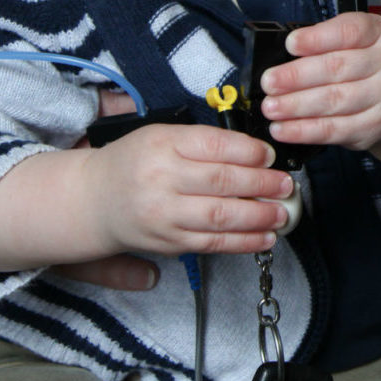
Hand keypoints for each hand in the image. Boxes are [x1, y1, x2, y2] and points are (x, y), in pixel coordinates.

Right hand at [79, 124, 290, 258]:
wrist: (94, 200)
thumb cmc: (136, 162)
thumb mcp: (163, 137)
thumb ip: (205, 143)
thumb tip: (257, 155)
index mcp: (162, 145)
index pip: (215, 146)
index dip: (250, 152)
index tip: (270, 156)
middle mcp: (161, 179)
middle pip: (222, 181)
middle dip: (263, 184)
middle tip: (286, 185)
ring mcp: (163, 214)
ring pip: (220, 216)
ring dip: (259, 216)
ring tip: (282, 213)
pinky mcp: (167, 242)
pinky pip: (212, 244)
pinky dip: (243, 242)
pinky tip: (265, 237)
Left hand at [258, 12, 380, 152]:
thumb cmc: (368, 66)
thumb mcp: (356, 41)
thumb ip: (325, 41)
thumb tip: (283, 55)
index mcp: (380, 34)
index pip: (350, 32)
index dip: (317, 38)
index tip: (290, 44)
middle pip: (338, 68)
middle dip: (297, 76)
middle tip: (270, 82)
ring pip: (334, 101)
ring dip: (296, 106)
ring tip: (271, 106)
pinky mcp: (374, 127)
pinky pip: (334, 130)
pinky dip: (304, 131)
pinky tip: (284, 128)